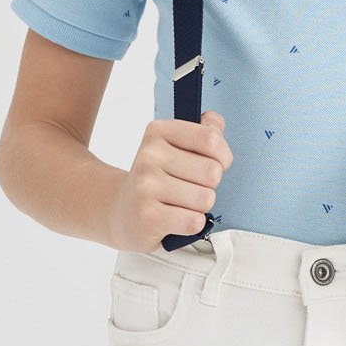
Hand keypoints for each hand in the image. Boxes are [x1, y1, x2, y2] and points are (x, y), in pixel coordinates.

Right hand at [111, 110, 230, 252]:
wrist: (123, 214)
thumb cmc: (159, 180)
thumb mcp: (177, 149)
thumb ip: (204, 132)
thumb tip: (215, 121)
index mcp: (158, 132)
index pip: (212, 140)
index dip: (222, 158)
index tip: (207, 165)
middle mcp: (149, 155)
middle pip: (213, 172)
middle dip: (209, 186)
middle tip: (187, 189)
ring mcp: (145, 186)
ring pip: (206, 199)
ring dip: (199, 207)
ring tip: (179, 205)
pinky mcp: (147, 217)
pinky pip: (194, 221)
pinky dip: (192, 224)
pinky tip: (175, 220)